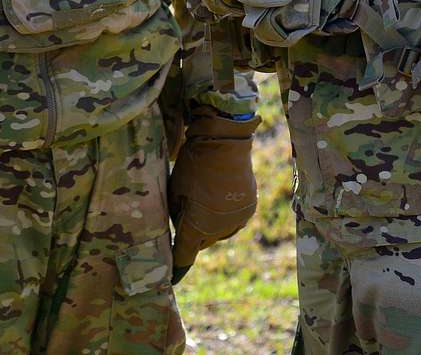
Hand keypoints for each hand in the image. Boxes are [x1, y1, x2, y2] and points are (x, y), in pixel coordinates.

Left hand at [170, 109, 259, 282]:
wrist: (226, 142)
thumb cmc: (193, 165)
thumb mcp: (175, 190)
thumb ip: (177, 215)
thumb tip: (182, 228)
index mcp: (198, 227)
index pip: (184, 254)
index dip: (177, 266)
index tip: (171, 277)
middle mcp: (220, 230)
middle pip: (202, 242)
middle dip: (193, 234)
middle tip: (185, 212)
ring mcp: (237, 221)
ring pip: (219, 232)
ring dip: (210, 225)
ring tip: (203, 199)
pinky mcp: (249, 209)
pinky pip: (232, 221)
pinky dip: (224, 215)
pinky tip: (218, 195)